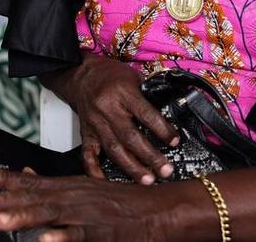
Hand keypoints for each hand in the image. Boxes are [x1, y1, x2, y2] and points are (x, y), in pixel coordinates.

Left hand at [0, 168, 167, 241]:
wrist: (158, 209)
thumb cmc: (120, 201)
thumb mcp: (82, 187)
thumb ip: (50, 184)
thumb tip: (24, 173)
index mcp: (66, 186)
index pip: (29, 180)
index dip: (5, 179)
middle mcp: (72, 196)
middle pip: (34, 197)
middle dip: (5, 200)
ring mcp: (86, 214)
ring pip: (51, 215)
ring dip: (25, 217)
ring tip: (3, 221)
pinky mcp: (101, 232)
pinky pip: (78, 236)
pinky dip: (62, 237)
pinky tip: (45, 240)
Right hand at [55, 54, 178, 183]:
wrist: (80, 74)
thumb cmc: (109, 75)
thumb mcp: (133, 77)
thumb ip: (148, 96)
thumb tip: (169, 116)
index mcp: (122, 92)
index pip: (145, 114)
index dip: (161, 129)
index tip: (174, 141)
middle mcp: (108, 108)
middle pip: (130, 136)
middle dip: (149, 156)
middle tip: (165, 170)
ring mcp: (96, 122)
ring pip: (113, 148)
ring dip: (131, 167)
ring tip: (146, 180)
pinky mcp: (86, 132)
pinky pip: (88, 153)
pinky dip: (95, 169)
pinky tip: (105, 181)